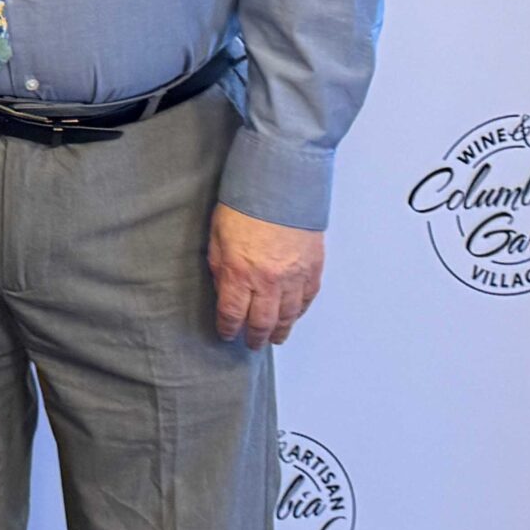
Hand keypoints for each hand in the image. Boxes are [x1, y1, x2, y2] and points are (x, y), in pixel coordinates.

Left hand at [208, 204, 324, 348]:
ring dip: (280, 330)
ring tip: (274, 338)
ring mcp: (293, 277)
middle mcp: (268, 281)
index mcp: (239, 273)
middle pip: (262, 321)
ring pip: (288, 316)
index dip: (228, 328)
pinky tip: (294, 317)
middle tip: (252, 344)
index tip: (227, 334)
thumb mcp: (217, 237)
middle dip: (255, 336)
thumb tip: (223, 289)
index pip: (232, 313)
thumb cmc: (245, 205)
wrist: (280, 185)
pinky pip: (307, 300)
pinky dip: (299, 312)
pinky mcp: (312, 269)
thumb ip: (219, 267)